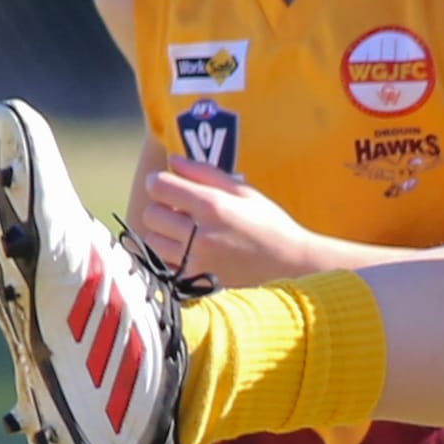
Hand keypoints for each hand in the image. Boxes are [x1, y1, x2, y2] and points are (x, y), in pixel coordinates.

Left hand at [141, 159, 311, 286]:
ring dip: (163, 235)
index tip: (166, 184)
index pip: (158, 185)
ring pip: (153, 242)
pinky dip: (169, 257)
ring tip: (185, 233)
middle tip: (180, 211)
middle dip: (161, 209)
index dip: (158, 181)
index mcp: (212, 205)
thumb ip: (204, 173)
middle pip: (151, 214)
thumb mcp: (243, 191)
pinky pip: (163, 265)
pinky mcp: (196, 282)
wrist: (292, 267)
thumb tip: (171, 161)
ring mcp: (197, 261)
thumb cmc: (269, 224)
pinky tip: (189, 253)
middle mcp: (201, 234)